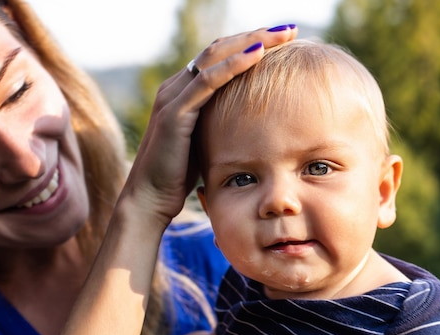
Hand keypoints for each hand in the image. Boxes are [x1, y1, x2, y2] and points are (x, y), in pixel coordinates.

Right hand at [119, 25, 297, 227]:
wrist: (150, 199)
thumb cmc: (180, 176)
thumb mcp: (207, 141)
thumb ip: (221, 124)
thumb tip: (253, 123)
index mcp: (185, 92)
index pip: (221, 57)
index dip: (251, 44)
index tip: (283, 42)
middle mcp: (177, 86)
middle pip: (220, 48)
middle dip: (256, 35)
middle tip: (288, 29)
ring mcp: (174, 96)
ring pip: (216, 57)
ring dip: (251, 42)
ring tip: (281, 35)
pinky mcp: (175, 112)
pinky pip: (208, 80)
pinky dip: (234, 64)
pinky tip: (258, 54)